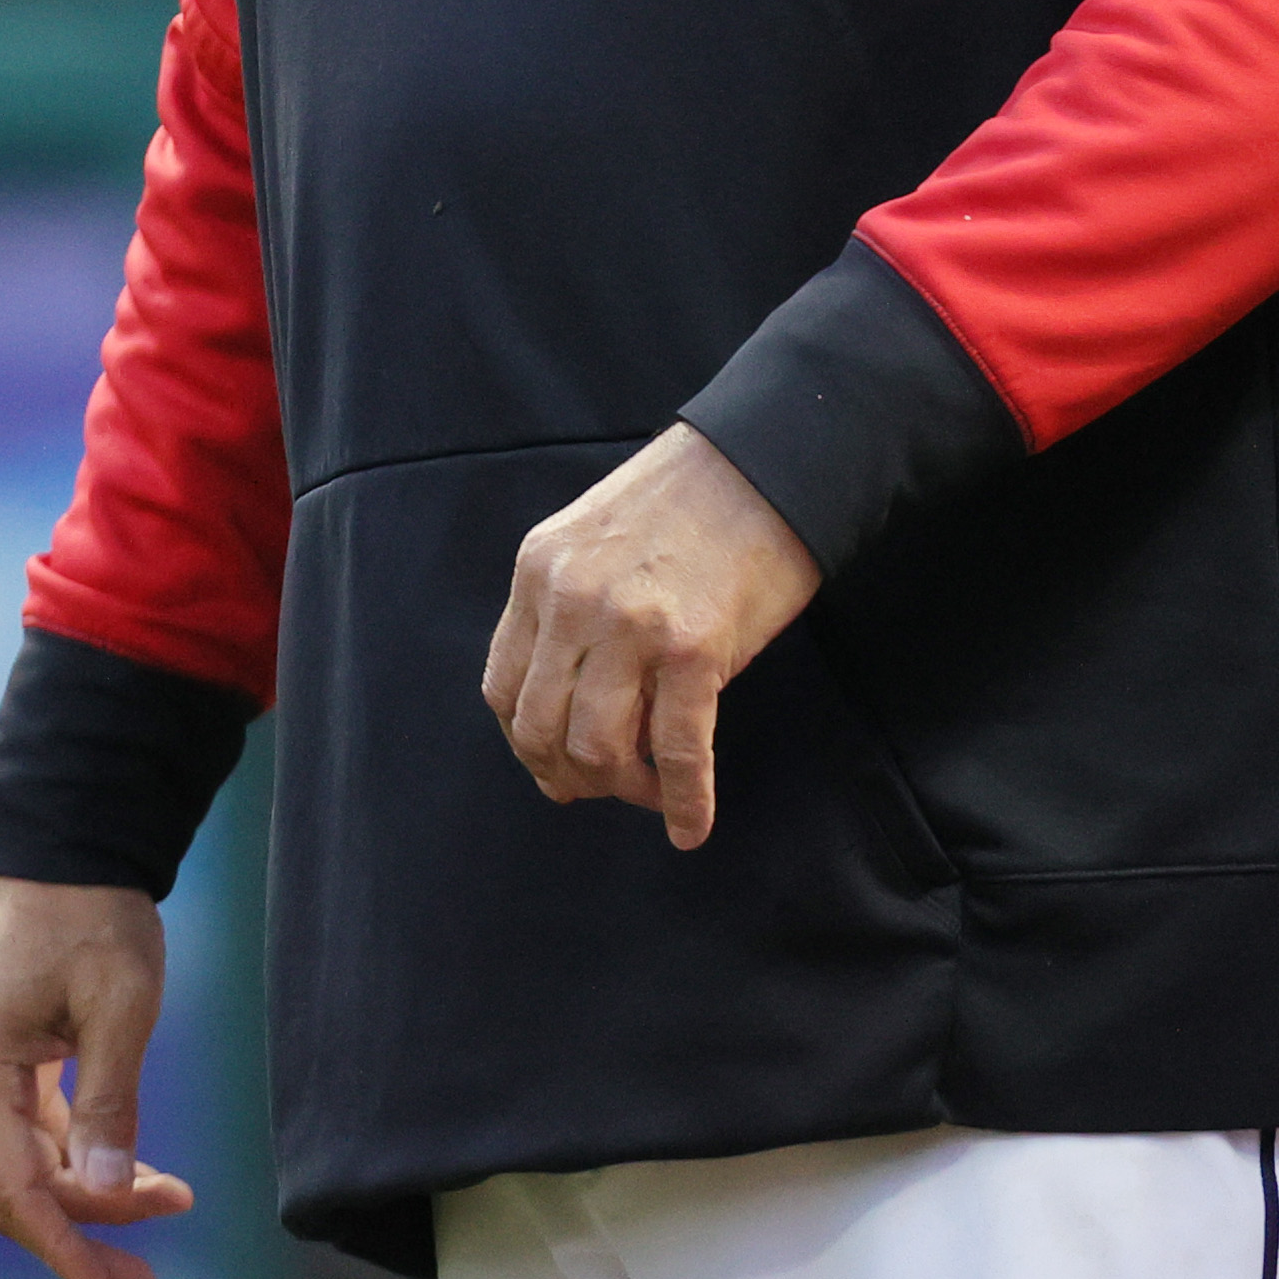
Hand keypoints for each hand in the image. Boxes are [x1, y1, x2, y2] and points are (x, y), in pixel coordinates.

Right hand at [0, 879, 197, 1278]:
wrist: (70, 841)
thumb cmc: (94, 911)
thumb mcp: (121, 1003)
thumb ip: (110, 1103)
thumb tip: (103, 1196)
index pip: (11, 1187)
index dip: (60, 1244)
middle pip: (13, 1189)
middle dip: (79, 1236)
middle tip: (146, 1277)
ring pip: (29, 1166)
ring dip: (88, 1201)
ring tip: (165, 1217)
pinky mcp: (9, 1061)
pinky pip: (41, 1133)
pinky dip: (86, 1161)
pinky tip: (139, 1178)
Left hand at [482, 424, 820, 847]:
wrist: (774, 453)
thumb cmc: (698, 495)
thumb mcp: (600, 536)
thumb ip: (574, 606)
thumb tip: (577, 707)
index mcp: (541, 569)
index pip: (503, 687)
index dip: (528, 742)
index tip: (558, 763)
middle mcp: (573, 600)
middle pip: (540, 729)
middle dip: (569, 777)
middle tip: (605, 790)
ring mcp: (631, 625)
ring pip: (597, 748)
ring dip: (623, 789)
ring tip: (652, 795)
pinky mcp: (694, 647)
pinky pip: (675, 749)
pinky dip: (683, 800)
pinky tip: (692, 825)